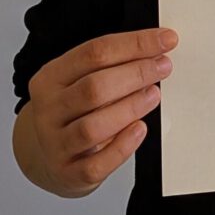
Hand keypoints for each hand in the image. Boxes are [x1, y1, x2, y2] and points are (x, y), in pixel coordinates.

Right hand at [26, 28, 178, 196]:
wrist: (50, 158)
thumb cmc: (74, 113)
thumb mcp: (80, 81)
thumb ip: (111, 66)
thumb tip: (155, 50)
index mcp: (51, 78)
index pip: (94, 53)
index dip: (134, 43)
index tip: (165, 40)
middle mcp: (49, 110)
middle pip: (94, 87)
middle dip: (136, 73)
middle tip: (163, 66)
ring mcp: (56, 144)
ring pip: (93, 126)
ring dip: (130, 107)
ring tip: (154, 95)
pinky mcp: (69, 174)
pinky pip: (97, 163)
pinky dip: (123, 146)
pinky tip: (140, 129)